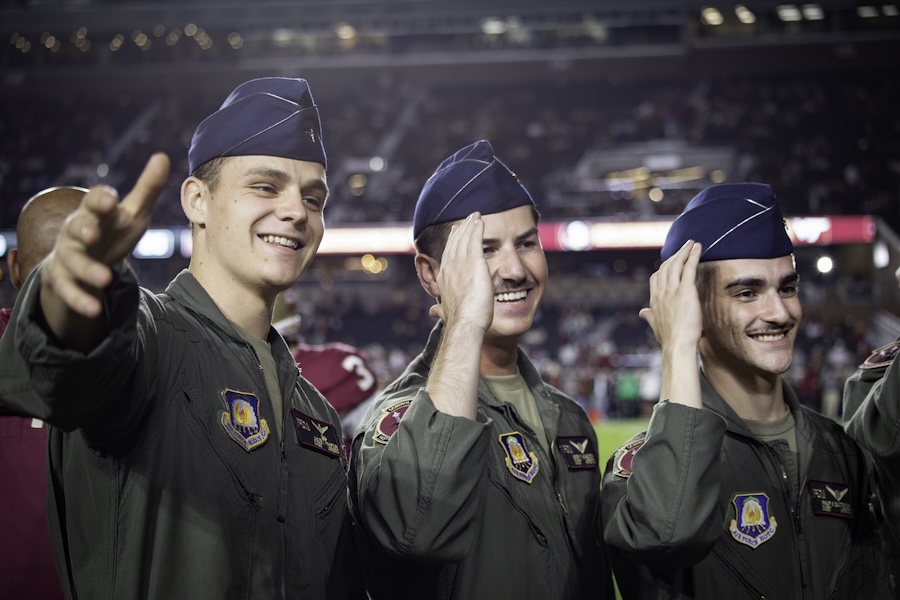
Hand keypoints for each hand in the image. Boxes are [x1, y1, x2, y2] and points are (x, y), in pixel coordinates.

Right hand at [41, 153, 169, 318]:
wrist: (85, 260)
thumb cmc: (112, 230)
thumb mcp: (132, 212)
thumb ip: (147, 188)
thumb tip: (163, 156)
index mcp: (95, 211)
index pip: (95, 200)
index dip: (101, 199)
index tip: (111, 199)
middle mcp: (76, 230)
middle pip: (76, 226)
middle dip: (84, 227)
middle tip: (93, 231)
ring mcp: (68, 256)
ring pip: (73, 261)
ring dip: (87, 269)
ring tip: (105, 279)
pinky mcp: (64, 280)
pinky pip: (69, 291)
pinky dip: (81, 300)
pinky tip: (95, 310)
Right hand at [428, 212, 493, 334]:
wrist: (465, 323)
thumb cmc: (459, 322)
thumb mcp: (446, 313)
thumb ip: (440, 310)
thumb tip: (433, 312)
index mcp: (443, 278)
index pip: (448, 256)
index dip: (452, 244)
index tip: (455, 235)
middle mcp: (449, 268)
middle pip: (454, 244)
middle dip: (460, 231)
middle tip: (464, 220)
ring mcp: (460, 264)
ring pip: (464, 239)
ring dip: (469, 225)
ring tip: (475, 216)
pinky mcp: (474, 262)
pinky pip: (475, 240)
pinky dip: (476, 228)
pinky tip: (480, 220)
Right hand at [640, 239, 702, 350]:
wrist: (677, 346)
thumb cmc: (669, 340)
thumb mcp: (656, 326)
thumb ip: (650, 316)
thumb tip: (642, 312)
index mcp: (654, 300)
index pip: (656, 278)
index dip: (663, 268)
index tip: (671, 262)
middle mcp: (661, 293)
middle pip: (665, 267)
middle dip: (674, 255)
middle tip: (683, 247)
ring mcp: (672, 291)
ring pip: (676, 264)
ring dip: (684, 251)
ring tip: (691, 243)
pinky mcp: (685, 291)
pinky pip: (688, 268)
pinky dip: (692, 255)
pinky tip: (697, 248)